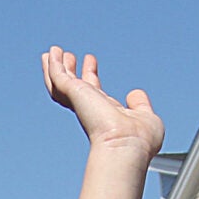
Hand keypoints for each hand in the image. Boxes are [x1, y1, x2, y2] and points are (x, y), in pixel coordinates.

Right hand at [41, 47, 164, 158]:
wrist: (127, 146)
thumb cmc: (139, 141)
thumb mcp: (145, 117)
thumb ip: (140, 105)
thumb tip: (134, 94)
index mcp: (106, 114)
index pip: (94, 90)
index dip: (91, 75)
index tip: (90, 60)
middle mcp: (90, 108)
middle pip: (73, 87)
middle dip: (70, 71)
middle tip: (68, 56)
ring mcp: (81, 101)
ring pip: (60, 84)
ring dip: (56, 68)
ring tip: (55, 52)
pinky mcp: (75, 93)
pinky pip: (58, 77)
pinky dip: (54, 65)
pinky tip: (53, 52)